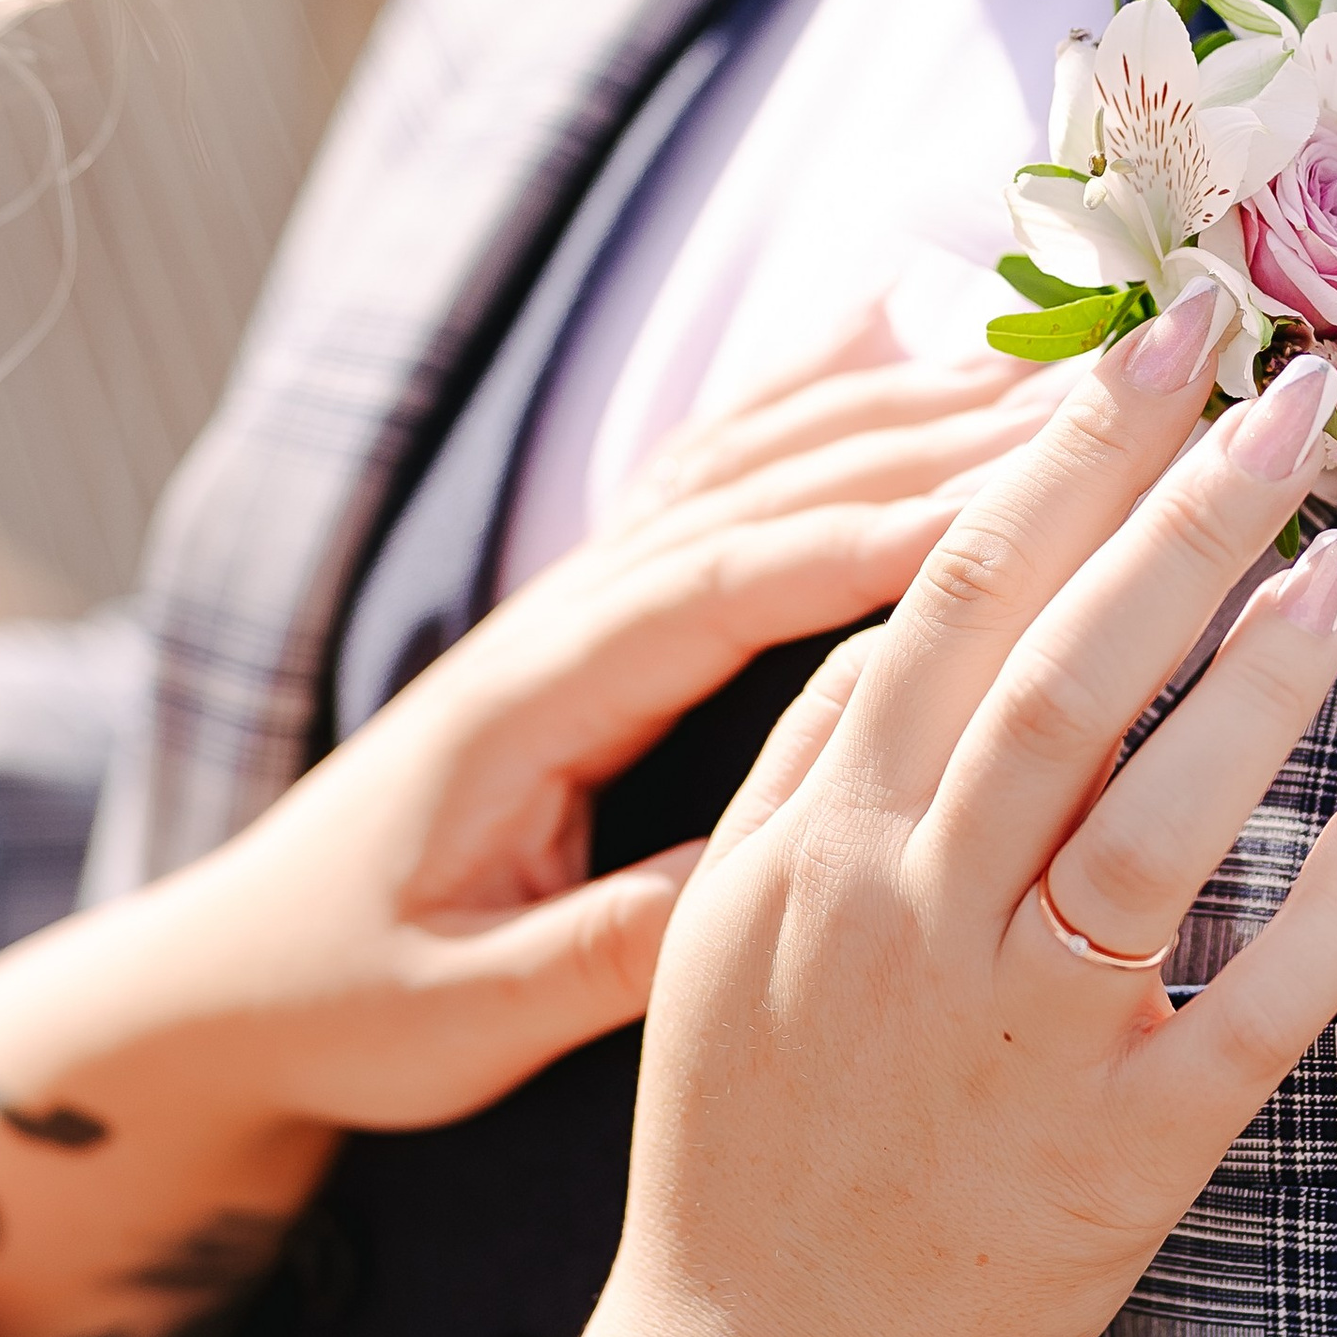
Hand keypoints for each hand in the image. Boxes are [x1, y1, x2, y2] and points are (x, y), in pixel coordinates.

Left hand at [0, 339, 1065, 1336]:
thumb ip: (600, 951)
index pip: (721, 590)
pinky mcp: (602, 600)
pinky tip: (909, 326)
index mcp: (527, 700)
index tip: (1016, 509)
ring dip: (906, 400)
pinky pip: (726, 465)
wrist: (234, 972)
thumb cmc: (348, 997)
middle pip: (765, 484)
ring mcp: (581, 589)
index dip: (867, 544)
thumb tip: (758, 895)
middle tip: (1102, 391)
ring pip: (759, 455)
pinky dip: (820, 389)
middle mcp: (560, 611)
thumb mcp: (467, 1009)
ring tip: (1066, 363)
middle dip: (933, 433)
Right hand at [606, 283, 1336, 1336]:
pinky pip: (1250, 1019)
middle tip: (1291, 389)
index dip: (1062, 457)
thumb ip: (813, 759)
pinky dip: (1328, 911)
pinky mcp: (1120, 1158)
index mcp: (825, 844)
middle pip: (1055, 679)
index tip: (1157, 338)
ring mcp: (1021, 1043)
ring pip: (1144, 830)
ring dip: (1252, 688)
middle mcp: (915, 921)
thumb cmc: (749, 1131)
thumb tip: (909, 606)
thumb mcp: (729, 920)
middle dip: (1177, 518)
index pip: (951, 602)